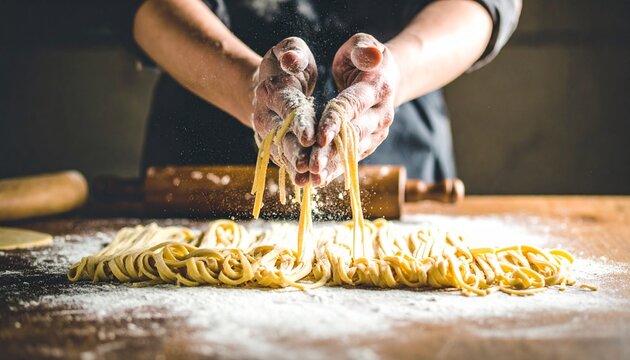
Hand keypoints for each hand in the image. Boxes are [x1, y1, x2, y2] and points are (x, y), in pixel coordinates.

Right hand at [253, 37, 317, 185]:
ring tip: (308, 180)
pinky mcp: (274, 147)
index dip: (299, 122)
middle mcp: (266, 115)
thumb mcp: (289, 50)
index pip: (288, 107)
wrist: (266, 86)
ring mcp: (268, 135)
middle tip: (308, 165)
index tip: (310, 136)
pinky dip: (297, 172)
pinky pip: (285, 161)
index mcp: (273, 90)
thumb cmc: (287, 64)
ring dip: (296, 167)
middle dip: (296, 151)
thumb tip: (292, 60)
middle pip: (282, 136)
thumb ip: (292, 53)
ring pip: (282, 153)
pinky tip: (309, 183)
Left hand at [309, 33, 399, 186]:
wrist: (385, 78)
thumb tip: (372, 54)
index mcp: (378, 88)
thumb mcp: (363, 45)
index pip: (354, 105)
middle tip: (311, 165)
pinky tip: (317, 182)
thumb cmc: (365, 59)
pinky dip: (334, 171)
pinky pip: (350, 159)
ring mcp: (376, 133)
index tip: (319, 135)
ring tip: (312, 179)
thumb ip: (364, 49)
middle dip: (331, 151)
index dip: (336, 121)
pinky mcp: (368, 144)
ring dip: (332, 166)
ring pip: (351, 152)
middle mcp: (381, 115)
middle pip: (353, 134)